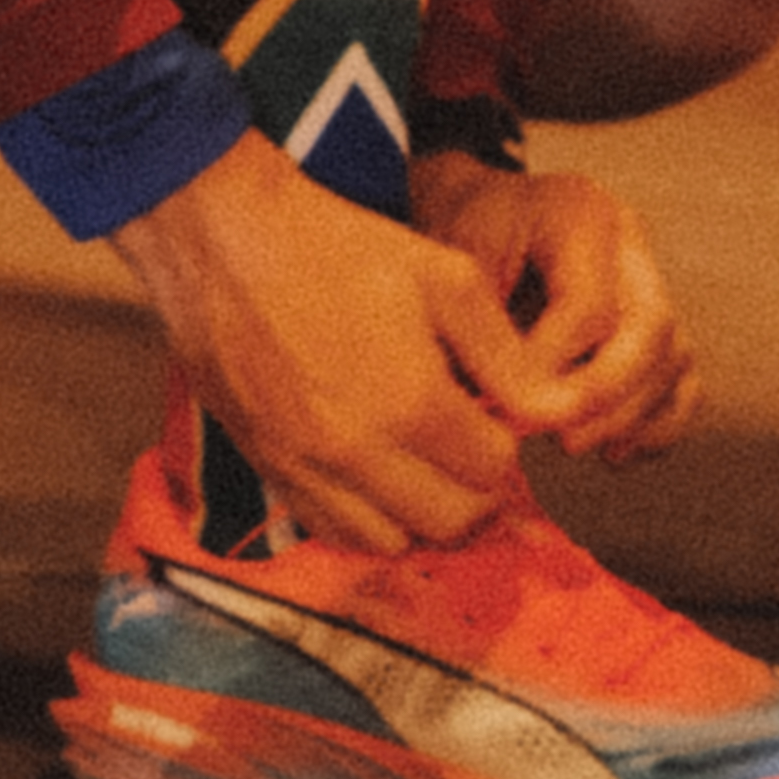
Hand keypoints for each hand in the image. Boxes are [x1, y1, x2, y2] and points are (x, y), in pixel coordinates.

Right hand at [104, 138, 578, 560]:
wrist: (220, 235)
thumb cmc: (334, 245)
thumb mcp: (445, 279)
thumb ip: (509, 357)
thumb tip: (558, 412)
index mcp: (411, 402)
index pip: (494, 471)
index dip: (503, 443)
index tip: (488, 414)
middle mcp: (357, 451)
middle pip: (452, 522)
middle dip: (474, 490)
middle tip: (466, 448)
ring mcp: (304, 465)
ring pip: (393, 542)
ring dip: (420, 515)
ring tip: (421, 469)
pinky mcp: (265, 466)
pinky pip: (329, 531)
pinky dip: (362, 520)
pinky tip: (369, 478)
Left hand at [411, 137, 695, 459]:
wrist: (482, 211)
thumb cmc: (467, 234)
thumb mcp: (456, 254)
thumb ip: (480, 319)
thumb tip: (497, 400)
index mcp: (580, 212)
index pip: (589, 304)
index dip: (553, 363)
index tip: (511, 401)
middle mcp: (630, 243)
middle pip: (653, 327)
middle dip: (608, 394)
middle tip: (563, 436)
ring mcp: (654, 282)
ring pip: (675, 358)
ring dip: (631, 415)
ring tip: (574, 443)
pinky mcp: (661, 325)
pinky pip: (683, 380)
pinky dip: (658, 424)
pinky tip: (616, 453)